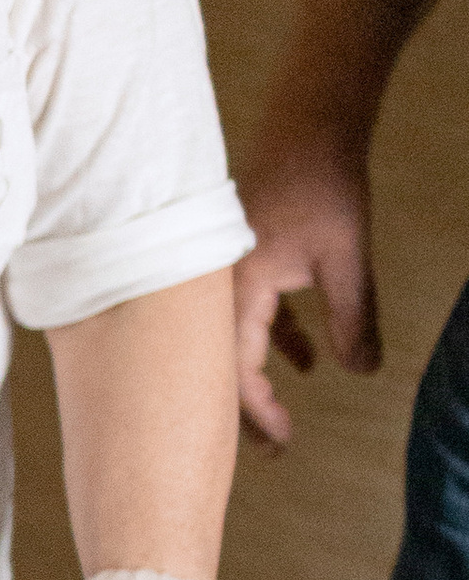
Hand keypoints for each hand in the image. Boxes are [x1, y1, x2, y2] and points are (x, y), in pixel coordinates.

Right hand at [233, 146, 379, 444]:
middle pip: (221, 367)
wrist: (308, 126)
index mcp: (234, 290)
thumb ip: (354, 320)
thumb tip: (363, 372)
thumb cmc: (324, 187)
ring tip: (283, 420)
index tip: (284, 444)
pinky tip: (309, 362)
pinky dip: (273, 343)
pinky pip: (246, 317)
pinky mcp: (238, 262)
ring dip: (259, 381)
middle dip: (248, 412)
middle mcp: (215, 288)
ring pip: (232, 344)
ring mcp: (222, 275)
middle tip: (273, 454)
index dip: (260, 415)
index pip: (236, 372)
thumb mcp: (347, 260)